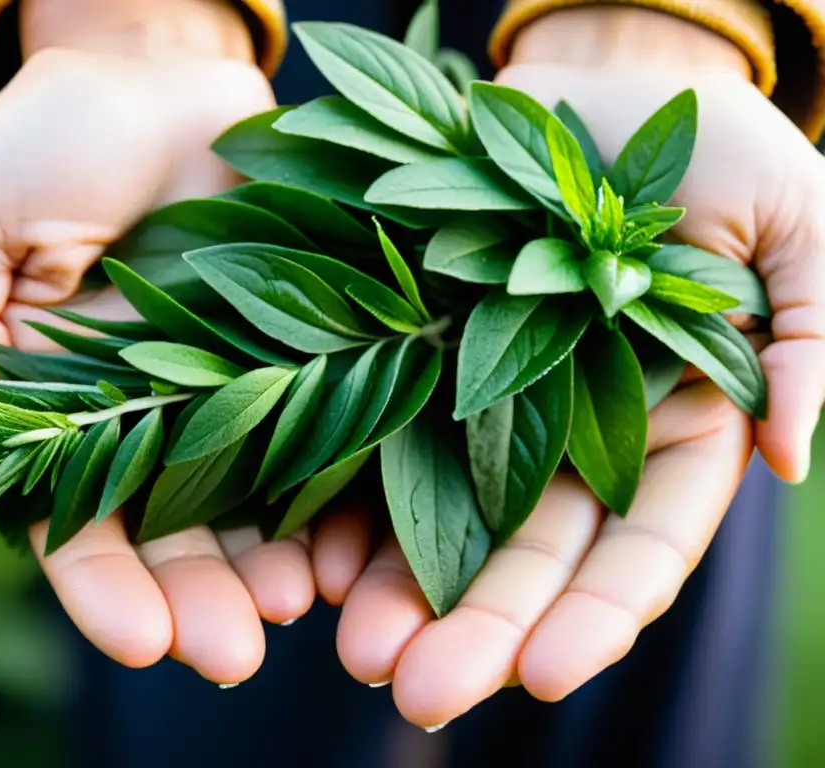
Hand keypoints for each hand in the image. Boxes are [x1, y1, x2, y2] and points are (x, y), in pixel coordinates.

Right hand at [0, 43, 315, 680]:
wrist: (154, 69)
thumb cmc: (50, 140)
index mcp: (68, 404)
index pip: (77, 518)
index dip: (104, 587)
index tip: (143, 643)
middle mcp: (155, 410)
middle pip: (177, 528)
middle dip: (202, 598)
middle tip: (234, 656)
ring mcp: (236, 379)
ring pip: (257, 494)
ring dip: (274, 562)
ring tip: (301, 610)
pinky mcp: (306, 341)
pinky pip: (330, 422)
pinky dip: (340, 485)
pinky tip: (356, 537)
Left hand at [310, 6, 824, 725]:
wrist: (580, 87)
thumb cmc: (701, 145)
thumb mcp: (792, 219)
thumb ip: (810, 331)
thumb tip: (793, 460)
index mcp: (673, 426)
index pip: (638, 548)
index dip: (596, 615)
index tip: (546, 677)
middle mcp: (574, 434)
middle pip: (528, 554)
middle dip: (479, 629)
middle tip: (416, 693)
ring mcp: (485, 404)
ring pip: (444, 517)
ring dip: (402, 590)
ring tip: (354, 650)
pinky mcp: (410, 364)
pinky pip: (375, 442)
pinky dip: (348, 505)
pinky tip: (316, 559)